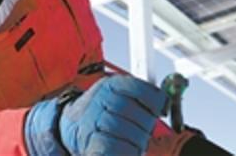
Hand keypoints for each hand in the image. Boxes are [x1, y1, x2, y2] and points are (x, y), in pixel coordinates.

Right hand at [25, 75, 167, 155]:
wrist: (69, 125)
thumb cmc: (100, 111)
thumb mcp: (115, 94)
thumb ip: (139, 96)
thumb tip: (166, 103)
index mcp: (110, 85)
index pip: (143, 91)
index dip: (156, 101)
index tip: (160, 109)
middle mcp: (102, 100)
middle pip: (141, 117)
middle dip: (146, 128)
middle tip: (141, 131)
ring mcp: (95, 121)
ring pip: (133, 137)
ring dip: (137, 144)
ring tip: (131, 143)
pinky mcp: (92, 142)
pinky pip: (120, 150)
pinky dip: (126, 153)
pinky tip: (123, 150)